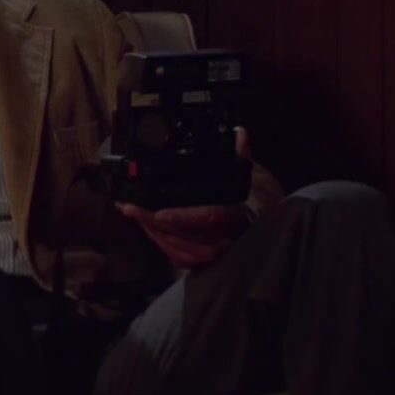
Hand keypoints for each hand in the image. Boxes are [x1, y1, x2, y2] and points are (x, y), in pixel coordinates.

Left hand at [117, 127, 253, 269]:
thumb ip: (241, 156)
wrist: (262, 224)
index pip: (209, 217)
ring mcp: (217, 253)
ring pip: (181, 250)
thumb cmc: (255, 199)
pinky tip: (147, 228)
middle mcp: (228, 238)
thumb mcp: (251, 175)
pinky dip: (161, 243)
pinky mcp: (206, 261)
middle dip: (156, 224)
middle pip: (187, 237)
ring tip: (134, 214)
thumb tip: (240, 134)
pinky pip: (180, 258)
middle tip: (132, 208)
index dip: (183, 217)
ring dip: (154, 233)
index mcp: (238, 215)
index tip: (160, 213)